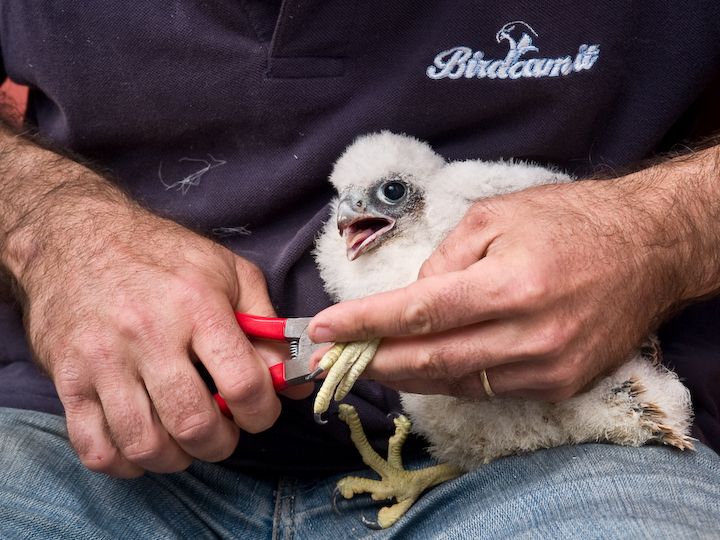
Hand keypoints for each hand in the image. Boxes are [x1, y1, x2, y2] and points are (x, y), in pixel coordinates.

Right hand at [15, 194, 311, 476]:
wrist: (76, 236)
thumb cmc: (162, 254)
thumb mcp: (229, 272)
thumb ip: (267, 328)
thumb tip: (295, 380)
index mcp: (197, 305)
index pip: (244, 384)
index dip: (263, 412)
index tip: (259, 411)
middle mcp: (148, 334)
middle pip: (194, 424)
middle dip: (221, 443)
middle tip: (223, 431)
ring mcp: (102, 360)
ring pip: (144, 444)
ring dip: (176, 458)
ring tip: (185, 440)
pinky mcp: (66, 379)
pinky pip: (94, 448)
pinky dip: (125, 463)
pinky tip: (142, 443)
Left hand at [310, 176, 687, 400]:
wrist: (649, 247)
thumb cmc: (571, 220)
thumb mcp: (497, 216)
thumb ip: (445, 258)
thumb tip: (413, 297)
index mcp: (509, 284)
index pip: (418, 313)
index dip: (364, 325)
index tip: (323, 331)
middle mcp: (529, 334)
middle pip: (430, 360)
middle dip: (374, 362)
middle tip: (332, 359)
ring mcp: (549, 367)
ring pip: (457, 383)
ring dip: (406, 375)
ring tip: (371, 362)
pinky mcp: (563, 383)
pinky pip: (490, 388)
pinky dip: (450, 379)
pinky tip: (425, 367)